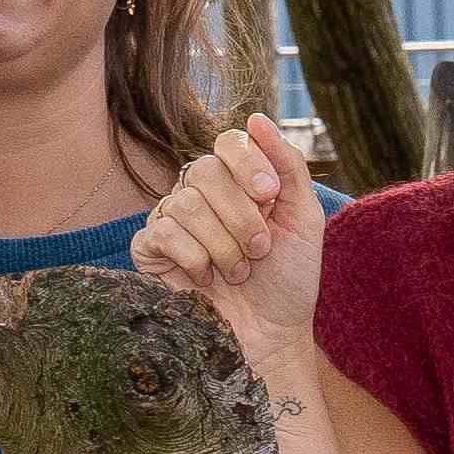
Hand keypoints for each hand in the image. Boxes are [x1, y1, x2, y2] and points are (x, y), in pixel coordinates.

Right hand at [131, 118, 326, 389]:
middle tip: (260, 248)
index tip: (270, 195)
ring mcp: (171, 219)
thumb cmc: (289, 280)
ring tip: (239, 272)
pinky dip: (196, 260)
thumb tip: (256, 117)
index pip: (229, 142)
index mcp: (236, 180)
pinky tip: (207, 280)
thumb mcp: (304, 218)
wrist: (272, 336)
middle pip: (206, 171)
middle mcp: (200, 193)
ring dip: (224, 245)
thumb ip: (288, 165)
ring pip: (186, 204)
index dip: (248, 163)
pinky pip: (163, 233)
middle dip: (242, 215)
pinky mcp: (148, 249)